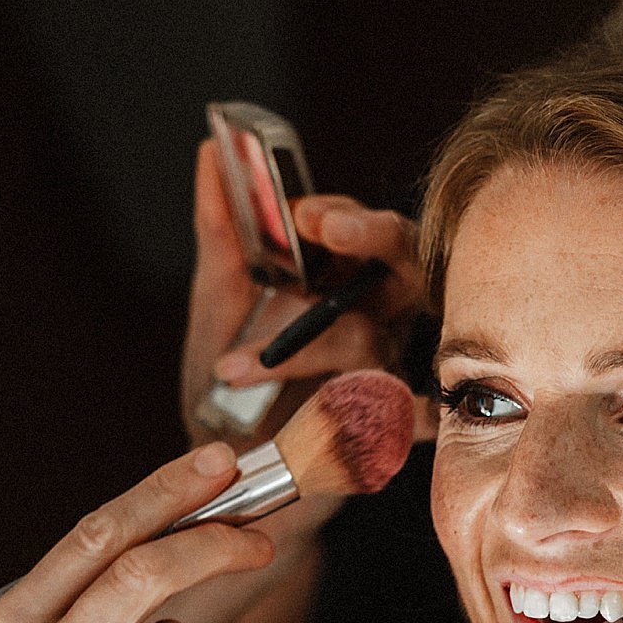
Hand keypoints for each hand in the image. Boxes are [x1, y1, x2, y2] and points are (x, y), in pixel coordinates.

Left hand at [179, 141, 426, 441]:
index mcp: (344, 280)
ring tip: (234, 366)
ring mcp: (387, 371)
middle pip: (406, 261)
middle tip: (323, 226)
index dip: (343, 215)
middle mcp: (377, 318)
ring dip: (306, 347)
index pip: (364, 228)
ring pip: (375, 338)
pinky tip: (373, 413)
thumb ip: (221, 228)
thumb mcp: (219, 299)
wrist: (224, 471)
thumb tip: (212, 151)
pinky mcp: (388, 431)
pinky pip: (411, 416)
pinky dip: (400, 414)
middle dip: (372, 236)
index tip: (303, 211)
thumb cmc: (230, 384)